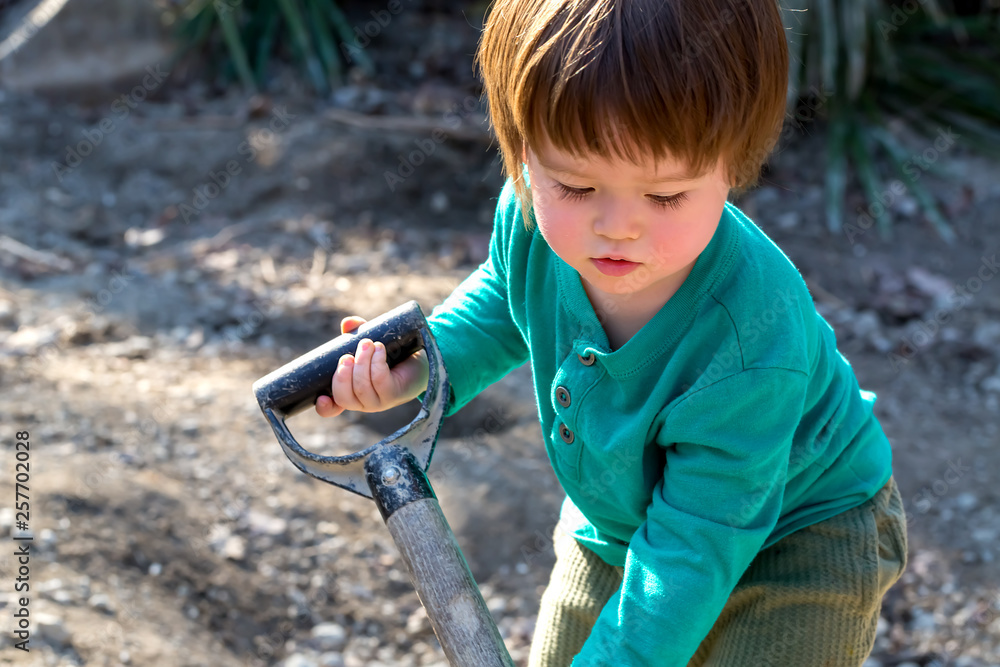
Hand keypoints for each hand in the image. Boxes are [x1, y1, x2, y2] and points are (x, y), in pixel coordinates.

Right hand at [315, 315, 429, 417]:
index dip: (325, 407)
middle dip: (342, 374)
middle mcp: (364, 402)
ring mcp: (380, 401)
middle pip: (344, 397)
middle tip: (348, 355)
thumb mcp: (368, 345)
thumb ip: (355, 333)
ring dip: (362, 362)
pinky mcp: (394, 393)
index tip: (320, 397)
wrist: (420, 360)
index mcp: (352, 394)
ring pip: (362, 387)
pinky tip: (379, 349)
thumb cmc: (390, 355)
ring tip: (368, 343)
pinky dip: (376, 362)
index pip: (333, 408)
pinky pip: (380, 380)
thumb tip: (348, 323)